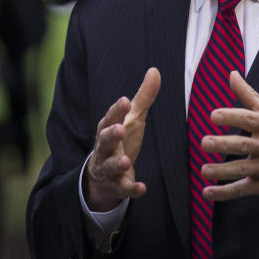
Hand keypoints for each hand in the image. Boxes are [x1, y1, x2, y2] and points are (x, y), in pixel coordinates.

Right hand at [84, 67, 160, 211]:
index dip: (116, 111)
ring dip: (117, 163)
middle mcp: (105, 148)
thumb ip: (143, 97)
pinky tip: (142, 188)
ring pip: (110, 166)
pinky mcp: (117, 186)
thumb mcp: (133, 119)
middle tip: (119, 129)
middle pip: (104, 140)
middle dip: (111, 135)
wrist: (103, 176)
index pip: (110, 117)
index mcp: (108, 128)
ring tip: (126, 160)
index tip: (124, 101)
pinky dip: (132, 188)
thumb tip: (155, 70)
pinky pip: (123, 188)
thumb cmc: (121, 141)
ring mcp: (109, 168)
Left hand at [200, 71, 258, 201]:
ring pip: (243, 170)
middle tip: (204, 143)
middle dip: (224, 145)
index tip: (213, 115)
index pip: (249, 119)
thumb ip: (248, 94)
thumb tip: (232, 74)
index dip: (231, 116)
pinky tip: (208, 192)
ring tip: (204, 169)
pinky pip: (243, 190)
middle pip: (244, 145)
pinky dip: (225, 193)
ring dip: (222, 171)